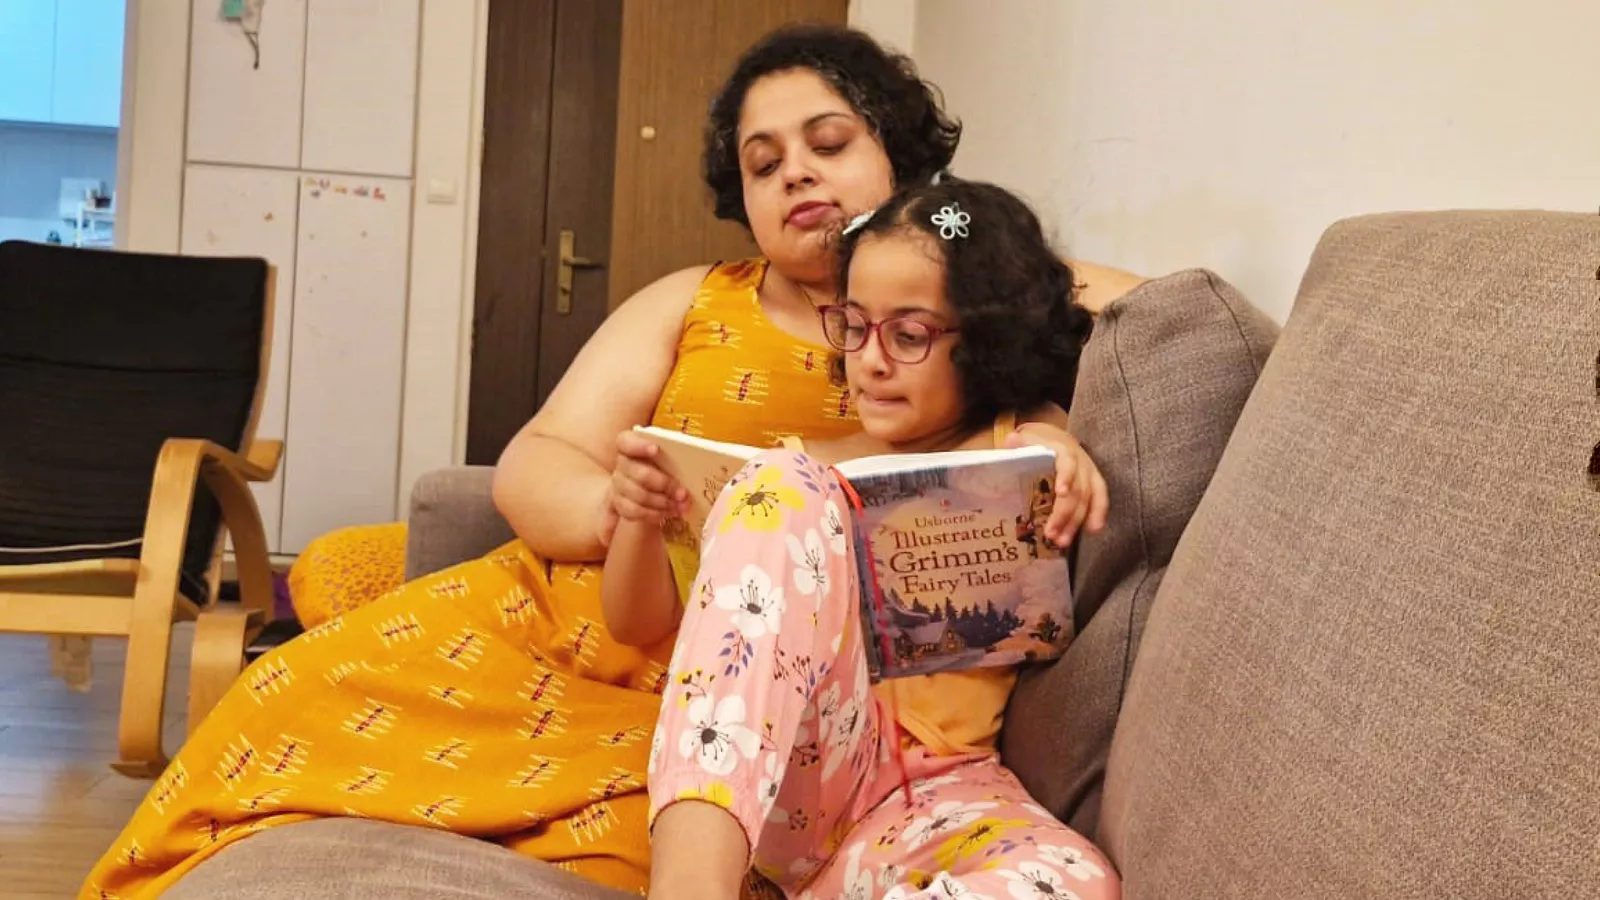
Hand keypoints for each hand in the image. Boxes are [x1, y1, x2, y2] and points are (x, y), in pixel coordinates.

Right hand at [607, 429, 688, 530]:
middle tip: (682, 493)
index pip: (625, 442)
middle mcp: (621, 464)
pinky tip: (669, 512)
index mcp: (629, 445)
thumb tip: (700, 453)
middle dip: (664, 484)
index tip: (655, 449)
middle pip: (639, 474)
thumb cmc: (663, 464)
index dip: (639, 445)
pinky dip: (654, 514)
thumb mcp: (668, 454)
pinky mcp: (618, 504)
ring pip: (638, 496)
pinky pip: (634, 512)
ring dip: (662, 503)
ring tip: (680, 505)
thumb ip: (676, 451)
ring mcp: (618, 485)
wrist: (646, 484)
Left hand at [1005, 423, 1108, 546]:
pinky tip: (1092, 531)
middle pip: (1078, 487)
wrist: (1051, 436)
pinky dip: (1098, 514)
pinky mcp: (1093, 481)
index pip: (1067, 461)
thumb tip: (1012, 442)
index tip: (1061, 493)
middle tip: (1051, 534)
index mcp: (1060, 447)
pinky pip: (1100, 498)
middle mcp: (1079, 459)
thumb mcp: (1023, 440)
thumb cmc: (1033, 442)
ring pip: (1088, 497)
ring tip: (1063, 542)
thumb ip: (1017, 446)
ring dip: (1076, 521)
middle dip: (1065, 513)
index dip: (1066, 476)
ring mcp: (1088, 470)